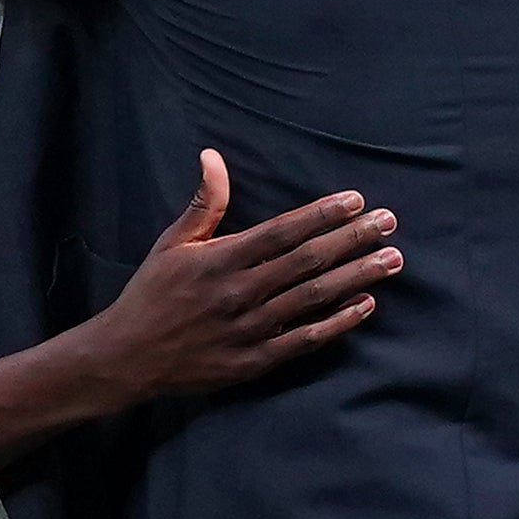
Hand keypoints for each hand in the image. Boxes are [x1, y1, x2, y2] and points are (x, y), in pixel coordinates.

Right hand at [82, 153, 399, 406]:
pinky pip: (304, 340)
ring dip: (357, 277)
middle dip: (352, 239)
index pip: (282, 232)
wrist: (126, 359)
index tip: (355, 200)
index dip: (322, 215)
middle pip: (308, 261)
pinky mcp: (255, 361)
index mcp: (220, 260)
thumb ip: (203, 204)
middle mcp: (240, 293)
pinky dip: (337, 323)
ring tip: (391, 259)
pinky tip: (365, 305)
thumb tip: (213, 156)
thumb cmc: (151, 296)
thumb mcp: (172, 244)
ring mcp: (250, 329)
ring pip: (314, 298)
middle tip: (389, 222)